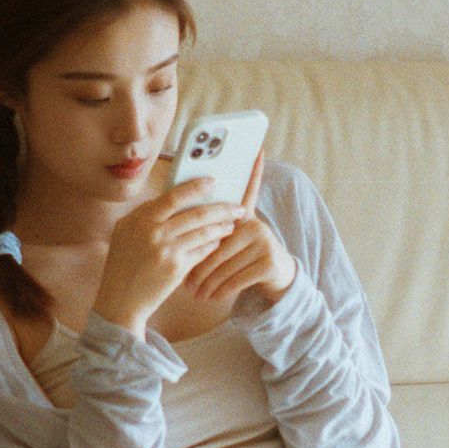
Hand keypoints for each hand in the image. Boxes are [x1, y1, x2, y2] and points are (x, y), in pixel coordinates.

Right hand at [91, 179, 242, 334]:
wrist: (120, 299)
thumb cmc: (123, 264)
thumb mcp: (125, 232)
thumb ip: (146, 214)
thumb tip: (171, 197)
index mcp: (141, 219)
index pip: (174, 196)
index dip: (196, 187)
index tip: (213, 182)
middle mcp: (154, 233)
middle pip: (196, 214)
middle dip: (221, 209)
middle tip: (237, 208)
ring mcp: (166, 251)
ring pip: (203, 233)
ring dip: (221, 228)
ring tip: (232, 225)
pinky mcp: (176, 269)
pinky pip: (201, 252)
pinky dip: (212, 245)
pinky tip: (218, 242)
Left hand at [186, 150, 293, 307]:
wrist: (273, 280)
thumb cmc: (238, 259)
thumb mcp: (227, 241)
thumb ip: (207, 228)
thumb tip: (174, 222)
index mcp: (241, 215)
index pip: (246, 190)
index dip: (254, 171)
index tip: (257, 149)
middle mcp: (255, 224)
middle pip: (217, 239)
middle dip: (198, 260)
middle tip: (181, 276)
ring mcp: (264, 242)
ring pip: (224, 263)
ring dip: (207, 282)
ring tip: (194, 293)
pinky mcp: (268, 262)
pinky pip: (236, 278)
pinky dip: (220, 291)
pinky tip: (212, 298)